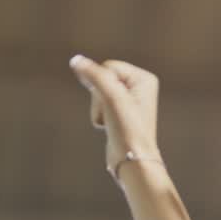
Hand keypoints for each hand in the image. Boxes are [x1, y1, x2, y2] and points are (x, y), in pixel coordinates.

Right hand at [68, 55, 161, 179]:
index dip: (104, 84)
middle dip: (100, 97)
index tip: (118, 104)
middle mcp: (139, 87)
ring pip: (97, 93)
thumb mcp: (111, 97)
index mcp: (144, 78)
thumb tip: (76, 60)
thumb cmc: (128, 128)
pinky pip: (98, 105)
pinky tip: (110, 127)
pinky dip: (99, 116)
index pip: (108, 66)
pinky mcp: (119, 112)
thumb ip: (94, 75)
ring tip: (113, 123)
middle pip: (101, 79)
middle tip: (115, 115)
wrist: (131, 159)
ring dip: (98, 108)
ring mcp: (129, 100)